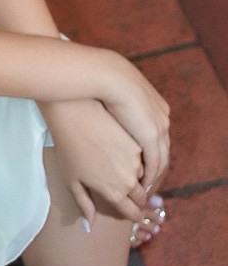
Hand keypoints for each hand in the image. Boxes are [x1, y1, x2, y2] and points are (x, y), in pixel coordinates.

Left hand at [42, 98, 148, 226]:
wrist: (76, 116)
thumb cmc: (68, 149)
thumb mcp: (72, 180)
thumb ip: (84, 205)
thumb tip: (89, 226)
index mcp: (114, 193)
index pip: (132, 212)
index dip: (131, 214)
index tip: (130, 213)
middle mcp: (129, 180)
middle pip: (142, 197)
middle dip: (137, 199)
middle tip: (130, 196)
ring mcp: (137, 161)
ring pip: (144, 176)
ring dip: (138, 179)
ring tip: (125, 173)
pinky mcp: (139, 143)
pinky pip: (143, 158)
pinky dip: (138, 161)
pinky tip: (125, 155)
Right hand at [97, 50, 170, 192]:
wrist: (105, 75)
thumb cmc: (102, 81)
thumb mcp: (117, 93)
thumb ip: (121, 105)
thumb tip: (114, 110)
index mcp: (157, 107)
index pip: (158, 138)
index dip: (151, 153)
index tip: (141, 166)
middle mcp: (162, 119)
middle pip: (163, 151)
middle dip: (156, 169)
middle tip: (146, 184)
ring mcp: (159, 128)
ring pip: (162, 160)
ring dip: (154, 176)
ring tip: (144, 190)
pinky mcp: (151, 136)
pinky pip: (155, 163)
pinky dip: (150, 176)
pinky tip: (141, 185)